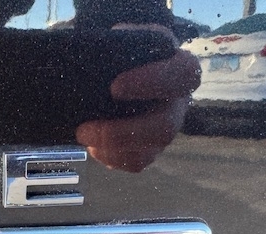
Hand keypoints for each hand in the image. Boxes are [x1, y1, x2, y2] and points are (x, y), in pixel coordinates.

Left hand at [76, 26, 200, 171]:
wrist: (124, 71)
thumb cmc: (129, 55)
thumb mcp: (130, 39)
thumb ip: (124, 43)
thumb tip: (109, 50)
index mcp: (181, 69)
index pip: (182, 75)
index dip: (152, 83)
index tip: (114, 88)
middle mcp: (179, 103)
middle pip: (165, 127)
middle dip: (121, 132)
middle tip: (85, 129)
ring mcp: (167, 129)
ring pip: (150, 150)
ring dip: (111, 148)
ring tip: (83, 136)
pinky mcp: (151, 149)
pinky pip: (138, 163)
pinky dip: (112, 159)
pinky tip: (94, 147)